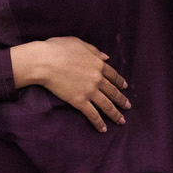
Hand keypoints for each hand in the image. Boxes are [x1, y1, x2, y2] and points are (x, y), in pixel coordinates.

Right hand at [11, 37, 130, 131]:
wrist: (45, 62)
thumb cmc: (58, 49)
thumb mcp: (78, 43)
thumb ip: (94, 50)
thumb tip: (106, 57)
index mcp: (98, 64)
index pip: (113, 75)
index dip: (120, 82)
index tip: (125, 87)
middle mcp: (97, 79)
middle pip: (113, 92)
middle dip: (121, 100)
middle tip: (128, 107)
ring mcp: (90, 91)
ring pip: (107, 105)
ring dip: (115, 114)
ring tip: (121, 121)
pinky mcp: (80, 101)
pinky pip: (93, 114)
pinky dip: (99, 122)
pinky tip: (103, 129)